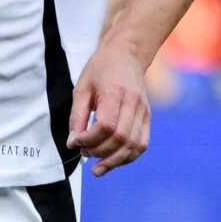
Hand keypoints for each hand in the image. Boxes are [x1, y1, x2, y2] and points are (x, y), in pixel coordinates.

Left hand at [66, 44, 151, 174]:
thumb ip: (77, 116)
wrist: (127, 54)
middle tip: (84, 152)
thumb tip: (73, 143)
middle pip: (120, 138)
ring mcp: (143, 111)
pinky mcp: (147, 117)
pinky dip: (128, 157)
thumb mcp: (82, 88)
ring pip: (133, 145)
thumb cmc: (102, 69)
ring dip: (114, 161)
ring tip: (98, 167)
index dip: (89, 139)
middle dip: (99, 152)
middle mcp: (133, 103)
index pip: (106, 126)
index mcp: (115, 92)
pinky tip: (113, 161)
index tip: (76, 141)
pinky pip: (141, 144)